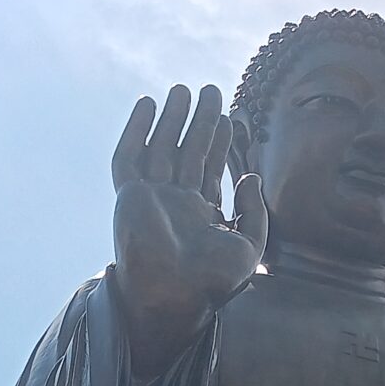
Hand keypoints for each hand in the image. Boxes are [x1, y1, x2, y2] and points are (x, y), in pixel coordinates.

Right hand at [111, 84, 267, 331]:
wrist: (175, 296)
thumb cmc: (213, 282)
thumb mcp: (250, 246)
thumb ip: (255, 212)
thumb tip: (250, 176)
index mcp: (202, 215)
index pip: (209, 169)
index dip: (219, 142)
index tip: (229, 116)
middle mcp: (175, 204)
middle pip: (187, 152)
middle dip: (198, 121)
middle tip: (210, 90)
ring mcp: (151, 199)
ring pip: (160, 148)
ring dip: (171, 118)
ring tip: (183, 89)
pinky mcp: (130, 197)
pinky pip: (129, 157)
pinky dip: (136, 130)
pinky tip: (148, 104)